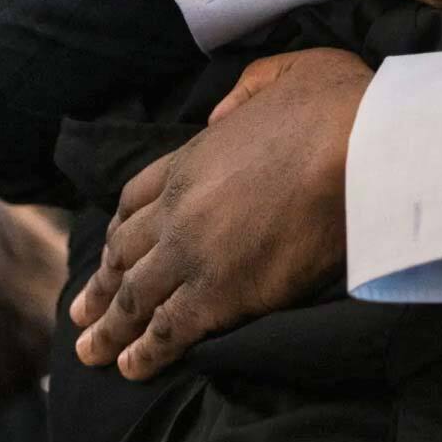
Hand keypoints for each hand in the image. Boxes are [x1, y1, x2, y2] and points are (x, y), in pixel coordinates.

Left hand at [67, 48, 370, 379]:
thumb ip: (244, 91)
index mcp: (190, 159)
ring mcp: (194, 254)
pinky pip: (170, 329)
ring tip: (91, 353)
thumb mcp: (283, 73)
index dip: (121, 228)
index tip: (111, 250)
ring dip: (109, 327)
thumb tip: (221, 116)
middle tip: (82, 313)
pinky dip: (146, 352)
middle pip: (125, 253)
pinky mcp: (221, 293)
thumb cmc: (335, 106)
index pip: (136, 199)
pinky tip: (131, 367)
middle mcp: (178, 209)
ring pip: (136, 297)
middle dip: (102, 285)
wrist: (359, 148)